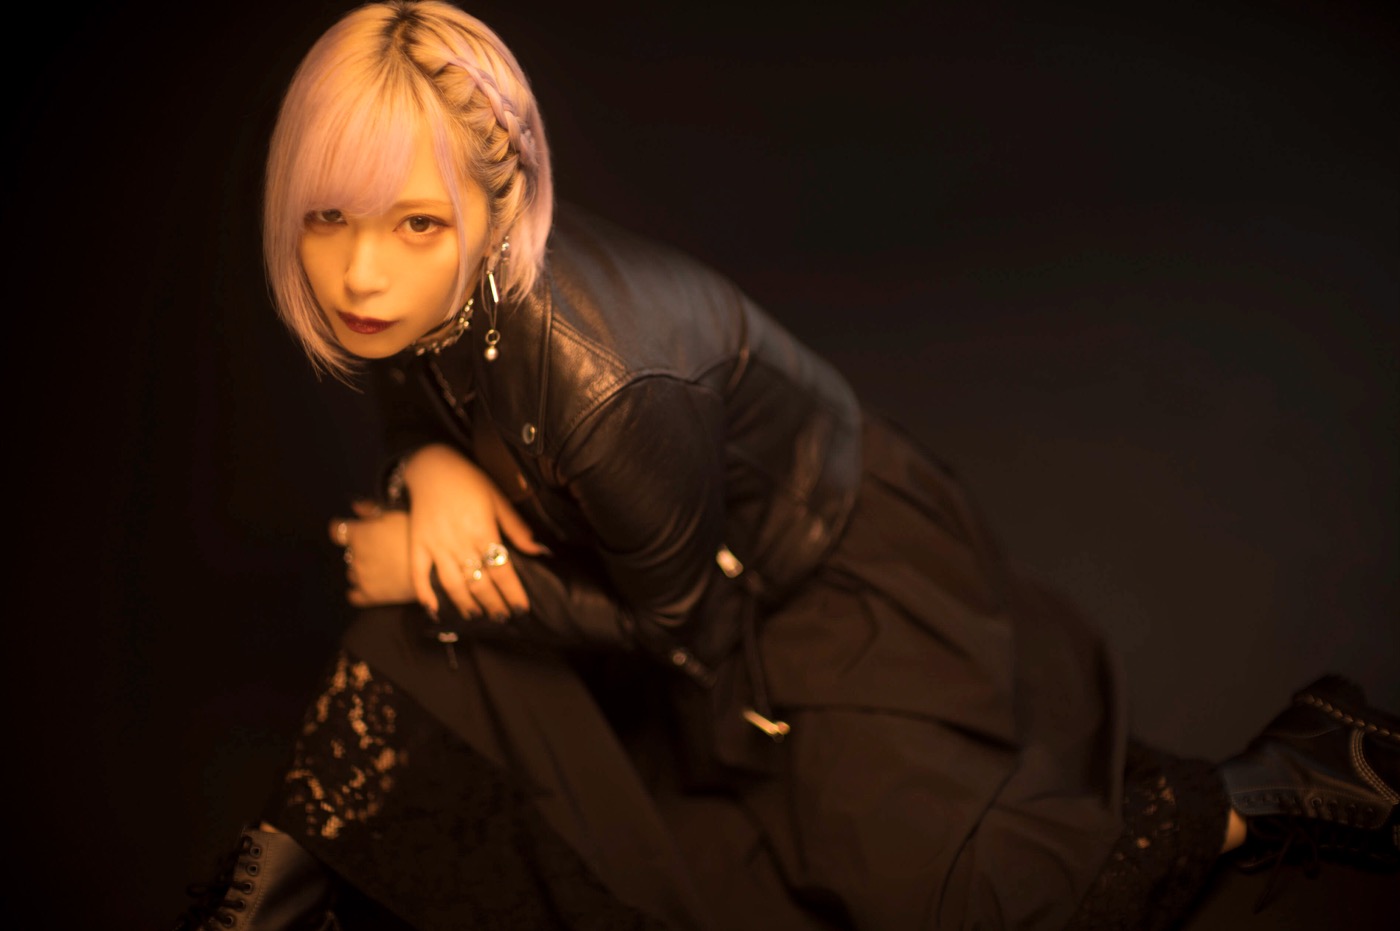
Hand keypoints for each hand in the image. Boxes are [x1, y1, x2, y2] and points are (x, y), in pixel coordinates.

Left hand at [329, 502, 414, 606]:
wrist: (435, 568)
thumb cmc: (417, 537)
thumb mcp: (396, 514)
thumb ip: (372, 509)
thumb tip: (355, 507)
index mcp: (360, 534)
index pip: (336, 530)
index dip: (343, 528)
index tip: (350, 529)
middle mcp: (356, 556)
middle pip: (348, 552)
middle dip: (359, 549)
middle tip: (380, 547)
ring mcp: (362, 577)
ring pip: (352, 572)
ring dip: (362, 568)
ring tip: (382, 565)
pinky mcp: (370, 595)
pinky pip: (354, 595)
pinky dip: (359, 590)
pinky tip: (371, 584)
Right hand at [400, 443, 545, 620]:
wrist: (431, 467)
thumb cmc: (469, 481)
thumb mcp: (498, 499)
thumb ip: (517, 528)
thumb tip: (540, 551)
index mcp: (483, 530)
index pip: (502, 570)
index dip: (513, 593)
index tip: (521, 608)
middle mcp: (459, 542)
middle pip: (479, 582)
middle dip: (493, 604)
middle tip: (502, 617)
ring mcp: (436, 545)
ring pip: (452, 584)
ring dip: (465, 604)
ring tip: (476, 616)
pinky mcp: (417, 545)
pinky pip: (419, 575)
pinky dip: (425, 595)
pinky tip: (434, 611)